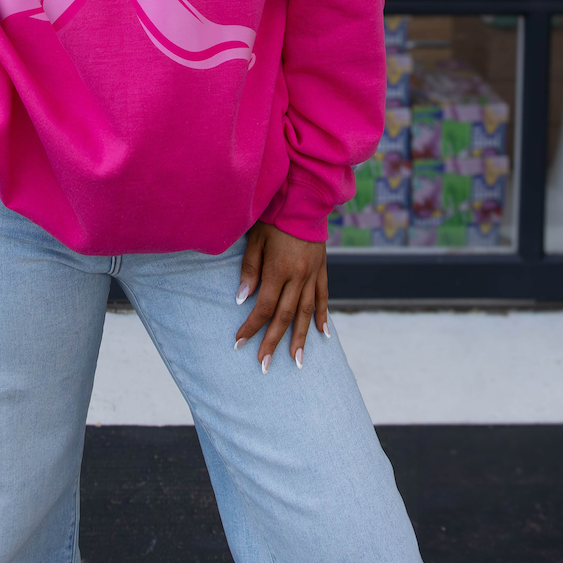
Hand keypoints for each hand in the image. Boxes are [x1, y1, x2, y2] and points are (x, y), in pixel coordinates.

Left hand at [234, 220, 328, 371]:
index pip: (263, 307)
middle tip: (264, 365)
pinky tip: (322, 335)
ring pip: (306, 312)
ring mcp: (313, 273)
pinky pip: (323, 297)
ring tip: (297, 361)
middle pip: (284, 316)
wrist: (303, 197)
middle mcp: (298, 276)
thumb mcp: (255, 239)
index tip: (239, 343)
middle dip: (273, 342)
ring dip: (301, 338)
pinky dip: (322, 317)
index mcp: (279, 269)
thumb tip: (242, 300)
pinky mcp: (322, 268)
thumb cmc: (273, 216)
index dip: (251, 327)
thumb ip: (249, 270)